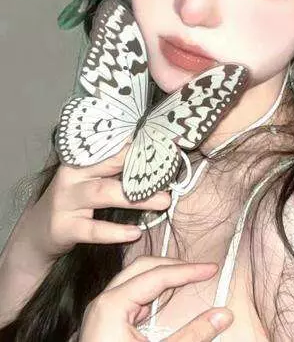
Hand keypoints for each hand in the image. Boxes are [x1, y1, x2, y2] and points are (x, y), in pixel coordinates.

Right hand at [14, 144, 168, 262]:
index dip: (140, 147)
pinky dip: (115, 231)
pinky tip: (136, 232)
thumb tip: (157, 160)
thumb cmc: (76, 200)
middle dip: (142, 170)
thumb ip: (117, 169)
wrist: (38, 232)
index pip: (114, 147)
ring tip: (164, 202)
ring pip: (104, 193)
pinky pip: (92, 229)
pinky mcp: (63, 227)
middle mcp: (72, 175)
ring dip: (136, 199)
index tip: (167, 148)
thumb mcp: (93, 179)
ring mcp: (66, 200)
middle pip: (111, 166)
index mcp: (82, 158)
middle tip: (169, 176)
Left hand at [79, 256, 233, 341]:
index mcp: (112, 305)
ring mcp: (102, 310)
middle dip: (174, 266)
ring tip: (188, 278)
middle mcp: (104, 301)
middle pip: (144, 267)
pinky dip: (152, 291)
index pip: (158, 275)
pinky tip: (167, 296)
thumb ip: (193, 334)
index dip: (188, 271)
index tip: (211, 268)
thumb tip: (223, 315)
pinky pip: (131, 293)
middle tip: (200, 270)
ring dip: (163, 275)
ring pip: (136, 277)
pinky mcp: (105, 320)